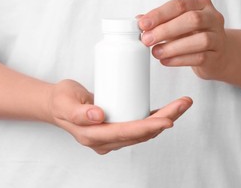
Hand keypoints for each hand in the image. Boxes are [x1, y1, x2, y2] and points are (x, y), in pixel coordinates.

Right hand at [48, 80, 192, 153]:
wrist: (56, 104)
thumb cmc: (61, 100)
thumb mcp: (65, 102)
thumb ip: (78, 111)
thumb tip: (99, 117)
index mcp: (94, 136)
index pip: (127, 133)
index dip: (149, 127)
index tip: (168, 119)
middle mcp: (106, 140)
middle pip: (141, 132)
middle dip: (165, 119)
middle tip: (183, 103)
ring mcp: (112, 136)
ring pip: (144, 130)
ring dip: (165, 119)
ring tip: (181, 104)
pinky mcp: (117, 128)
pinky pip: (139, 126)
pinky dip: (155, 119)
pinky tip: (168, 110)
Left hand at [138, 0, 226, 79]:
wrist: (216, 53)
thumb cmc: (192, 34)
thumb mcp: (176, 22)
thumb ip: (159, 20)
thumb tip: (139, 20)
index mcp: (200, 2)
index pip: (179, 5)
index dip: (159, 14)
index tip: (143, 24)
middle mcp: (213, 17)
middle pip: (192, 19)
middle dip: (166, 30)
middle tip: (147, 39)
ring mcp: (218, 36)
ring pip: (200, 40)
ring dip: (173, 47)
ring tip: (156, 52)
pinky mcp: (217, 55)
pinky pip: (200, 57)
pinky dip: (180, 60)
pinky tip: (166, 61)